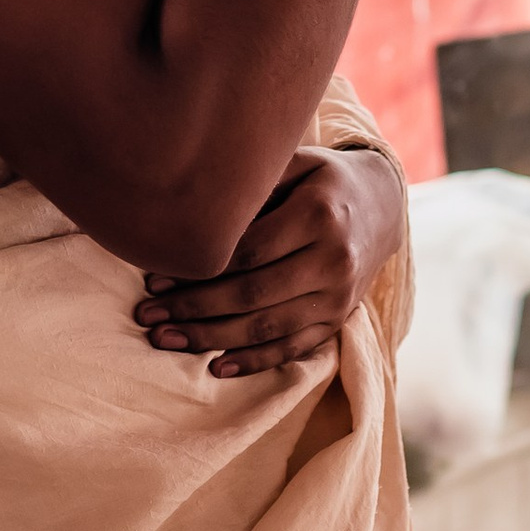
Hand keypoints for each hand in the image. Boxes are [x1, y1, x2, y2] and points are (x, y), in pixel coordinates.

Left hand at [133, 149, 407, 377]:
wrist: (382, 206)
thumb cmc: (321, 180)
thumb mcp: (295, 164)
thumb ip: (251, 186)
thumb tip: (189, 213)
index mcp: (318, 215)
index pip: (248, 251)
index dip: (198, 268)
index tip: (154, 276)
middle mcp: (333, 260)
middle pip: (252, 294)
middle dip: (194, 309)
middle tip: (147, 315)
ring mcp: (338, 297)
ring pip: (268, 328)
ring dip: (211, 339)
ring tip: (166, 340)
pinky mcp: (338, 321)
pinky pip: (292, 348)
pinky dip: (253, 361)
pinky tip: (215, 366)